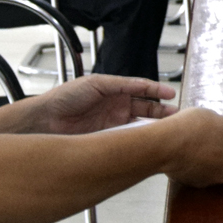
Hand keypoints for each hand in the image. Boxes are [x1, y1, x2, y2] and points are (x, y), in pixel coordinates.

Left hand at [20, 74, 175, 134]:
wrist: (46, 119)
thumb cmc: (66, 97)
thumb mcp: (96, 84)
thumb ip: (120, 84)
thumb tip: (142, 85)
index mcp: (115, 89)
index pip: (142, 89)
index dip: (157, 91)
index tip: (171, 95)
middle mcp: (117, 106)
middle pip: (146, 108)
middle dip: (162, 111)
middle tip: (176, 116)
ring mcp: (114, 122)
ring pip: (140, 123)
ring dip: (154, 125)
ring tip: (167, 128)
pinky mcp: (108, 137)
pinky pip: (129, 136)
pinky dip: (140, 137)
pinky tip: (148, 138)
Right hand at [166, 108, 222, 186]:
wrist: (169, 145)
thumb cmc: (193, 124)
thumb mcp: (213, 117)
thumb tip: (220, 133)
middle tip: (211, 142)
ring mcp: (222, 176)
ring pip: (222, 169)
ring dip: (214, 163)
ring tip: (196, 151)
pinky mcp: (205, 185)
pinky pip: (207, 176)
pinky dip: (200, 171)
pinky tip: (188, 160)